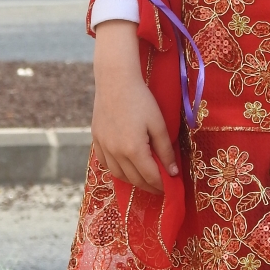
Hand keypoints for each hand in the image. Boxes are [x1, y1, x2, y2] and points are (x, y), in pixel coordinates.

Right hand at [91, 19, 176, 192]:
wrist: (115, 81)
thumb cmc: (141, 100)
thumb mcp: (158, 124)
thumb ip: (165, 150)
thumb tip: (173, 172)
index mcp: (134, 149)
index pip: (150, 176)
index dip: (162, 185)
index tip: (170, 188)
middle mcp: (116, 153)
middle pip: (134, 179)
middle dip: (149, 186)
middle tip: (160, 187)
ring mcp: (104, 147)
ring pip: (118, 175)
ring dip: (133, 181)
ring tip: (144, 179)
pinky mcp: (96, 140)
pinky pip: (105, 163)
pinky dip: (117, 170)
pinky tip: (125, 167)